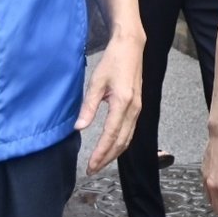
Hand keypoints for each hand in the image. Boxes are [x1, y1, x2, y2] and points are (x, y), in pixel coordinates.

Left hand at [74, 36, 142, 173]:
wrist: (131, 47)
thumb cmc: (113, 61)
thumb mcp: (96, 82)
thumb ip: (88, 106)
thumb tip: (79, 127)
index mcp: (123, 103)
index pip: (111, 135)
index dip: (101, 152)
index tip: (91, 165)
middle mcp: (134, 108)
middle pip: (122, 141)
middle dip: (107, 158)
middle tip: (92, 169)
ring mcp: (138, 108)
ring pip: (128, 138)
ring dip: (114, 153)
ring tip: (100, 162)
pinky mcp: (137, 106)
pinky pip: (130, 130)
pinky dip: (121, 143)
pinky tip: (112, 147)